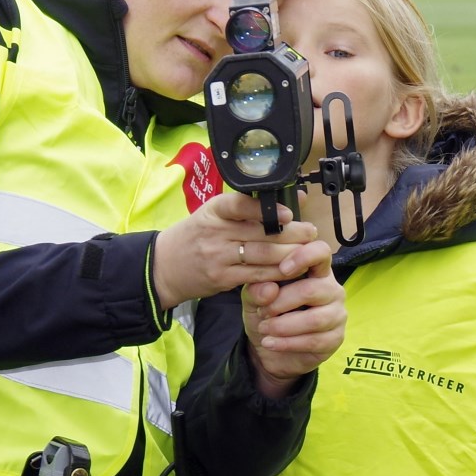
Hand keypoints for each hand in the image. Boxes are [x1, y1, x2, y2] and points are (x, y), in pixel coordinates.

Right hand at [152, 191, 323, 308]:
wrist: (165, 265)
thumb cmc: (197, 235)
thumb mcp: (215, 214)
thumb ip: (249, 207)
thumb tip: (294, 196)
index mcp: (214, 210)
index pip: (239, 204)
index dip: (266, 209)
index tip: (288, 214)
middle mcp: (216, 232)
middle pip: (260, 234)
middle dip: (291, 235)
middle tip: (310, 233)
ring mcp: (218, 257)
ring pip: (262, 256)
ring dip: (289, 255)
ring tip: (307, 251)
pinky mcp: (222, 279)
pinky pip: (256, 276)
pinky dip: (277, 273)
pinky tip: (291, 270)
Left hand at [242, 251, 344, 396]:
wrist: (272, 351)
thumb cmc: (267, 315)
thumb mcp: (254, 299)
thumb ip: (257, 290)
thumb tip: (269, 289)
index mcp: (314, 270)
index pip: (321, 251)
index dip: (303, 256)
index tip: (282, 269)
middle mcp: (331, 288)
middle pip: (311, 290)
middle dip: (280, 303)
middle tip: (262, 312)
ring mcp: (337, 313)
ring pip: (314, 319)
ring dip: (283, 326)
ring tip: (264, 328)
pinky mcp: (336, 337)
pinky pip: (314, 340)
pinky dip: (287, 343)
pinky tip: (270, 343)